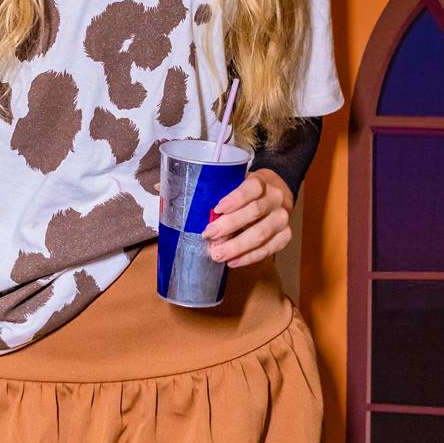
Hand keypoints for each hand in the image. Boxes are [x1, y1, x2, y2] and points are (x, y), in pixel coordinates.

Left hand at [153, 169, 294, 266]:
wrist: (274, 193)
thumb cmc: (242, 188)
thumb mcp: (228, 180)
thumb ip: (199, 184)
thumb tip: (158, 184)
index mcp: (260, 181)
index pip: (252, 187)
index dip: (235, 198)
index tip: (216, 208)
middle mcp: (275, 198)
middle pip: (255, 212)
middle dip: (230, 226)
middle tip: (208, 236)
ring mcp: (282, 218)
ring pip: (262, 234)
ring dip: (238, 246)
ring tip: (217, 255)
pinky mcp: (285, 236)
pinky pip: (270, 250)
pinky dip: (250, 258)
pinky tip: (233, 262)